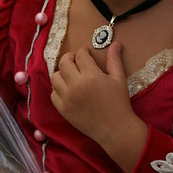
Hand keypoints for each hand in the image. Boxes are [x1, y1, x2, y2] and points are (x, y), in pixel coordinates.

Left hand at [51, 43, 147, 172]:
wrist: (115, 129)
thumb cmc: (119, 103)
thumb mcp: (119, 79)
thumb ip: (114, 60)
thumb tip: (115, 43)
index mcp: (91, 76)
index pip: (80, 55)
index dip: (84, 51)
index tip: (87, 53)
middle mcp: (76, 86)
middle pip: (64, 62)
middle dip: (70, 57)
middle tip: (76, 59)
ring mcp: (67, 98)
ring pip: (55, 77)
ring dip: (62, 72)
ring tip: (71, 74)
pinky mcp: (63, 110)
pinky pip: (53, 94)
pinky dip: (58, 89)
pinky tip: (67, 89)